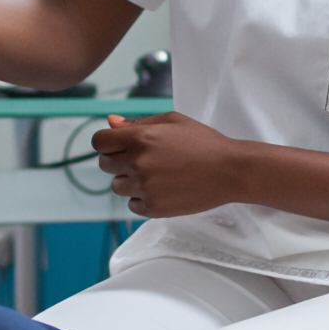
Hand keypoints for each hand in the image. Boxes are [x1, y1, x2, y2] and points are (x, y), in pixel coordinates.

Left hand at [92, 111, 242, 218]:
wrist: (229, 170)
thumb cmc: (203, 141)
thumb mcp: (172, 121)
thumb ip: (137, 122)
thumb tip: (110, 122)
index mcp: (140, 137)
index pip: (99, 142)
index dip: (106, 142)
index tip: (117, 144)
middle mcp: (138, 163)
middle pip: (104, 164)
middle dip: (117, 160)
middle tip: (141, 158)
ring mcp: (145, 187)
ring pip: (117, 186)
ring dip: (128, 180)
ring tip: (154, 174)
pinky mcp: (154, 208)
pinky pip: (131, 204)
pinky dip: (140, 198)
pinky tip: (160, 188)